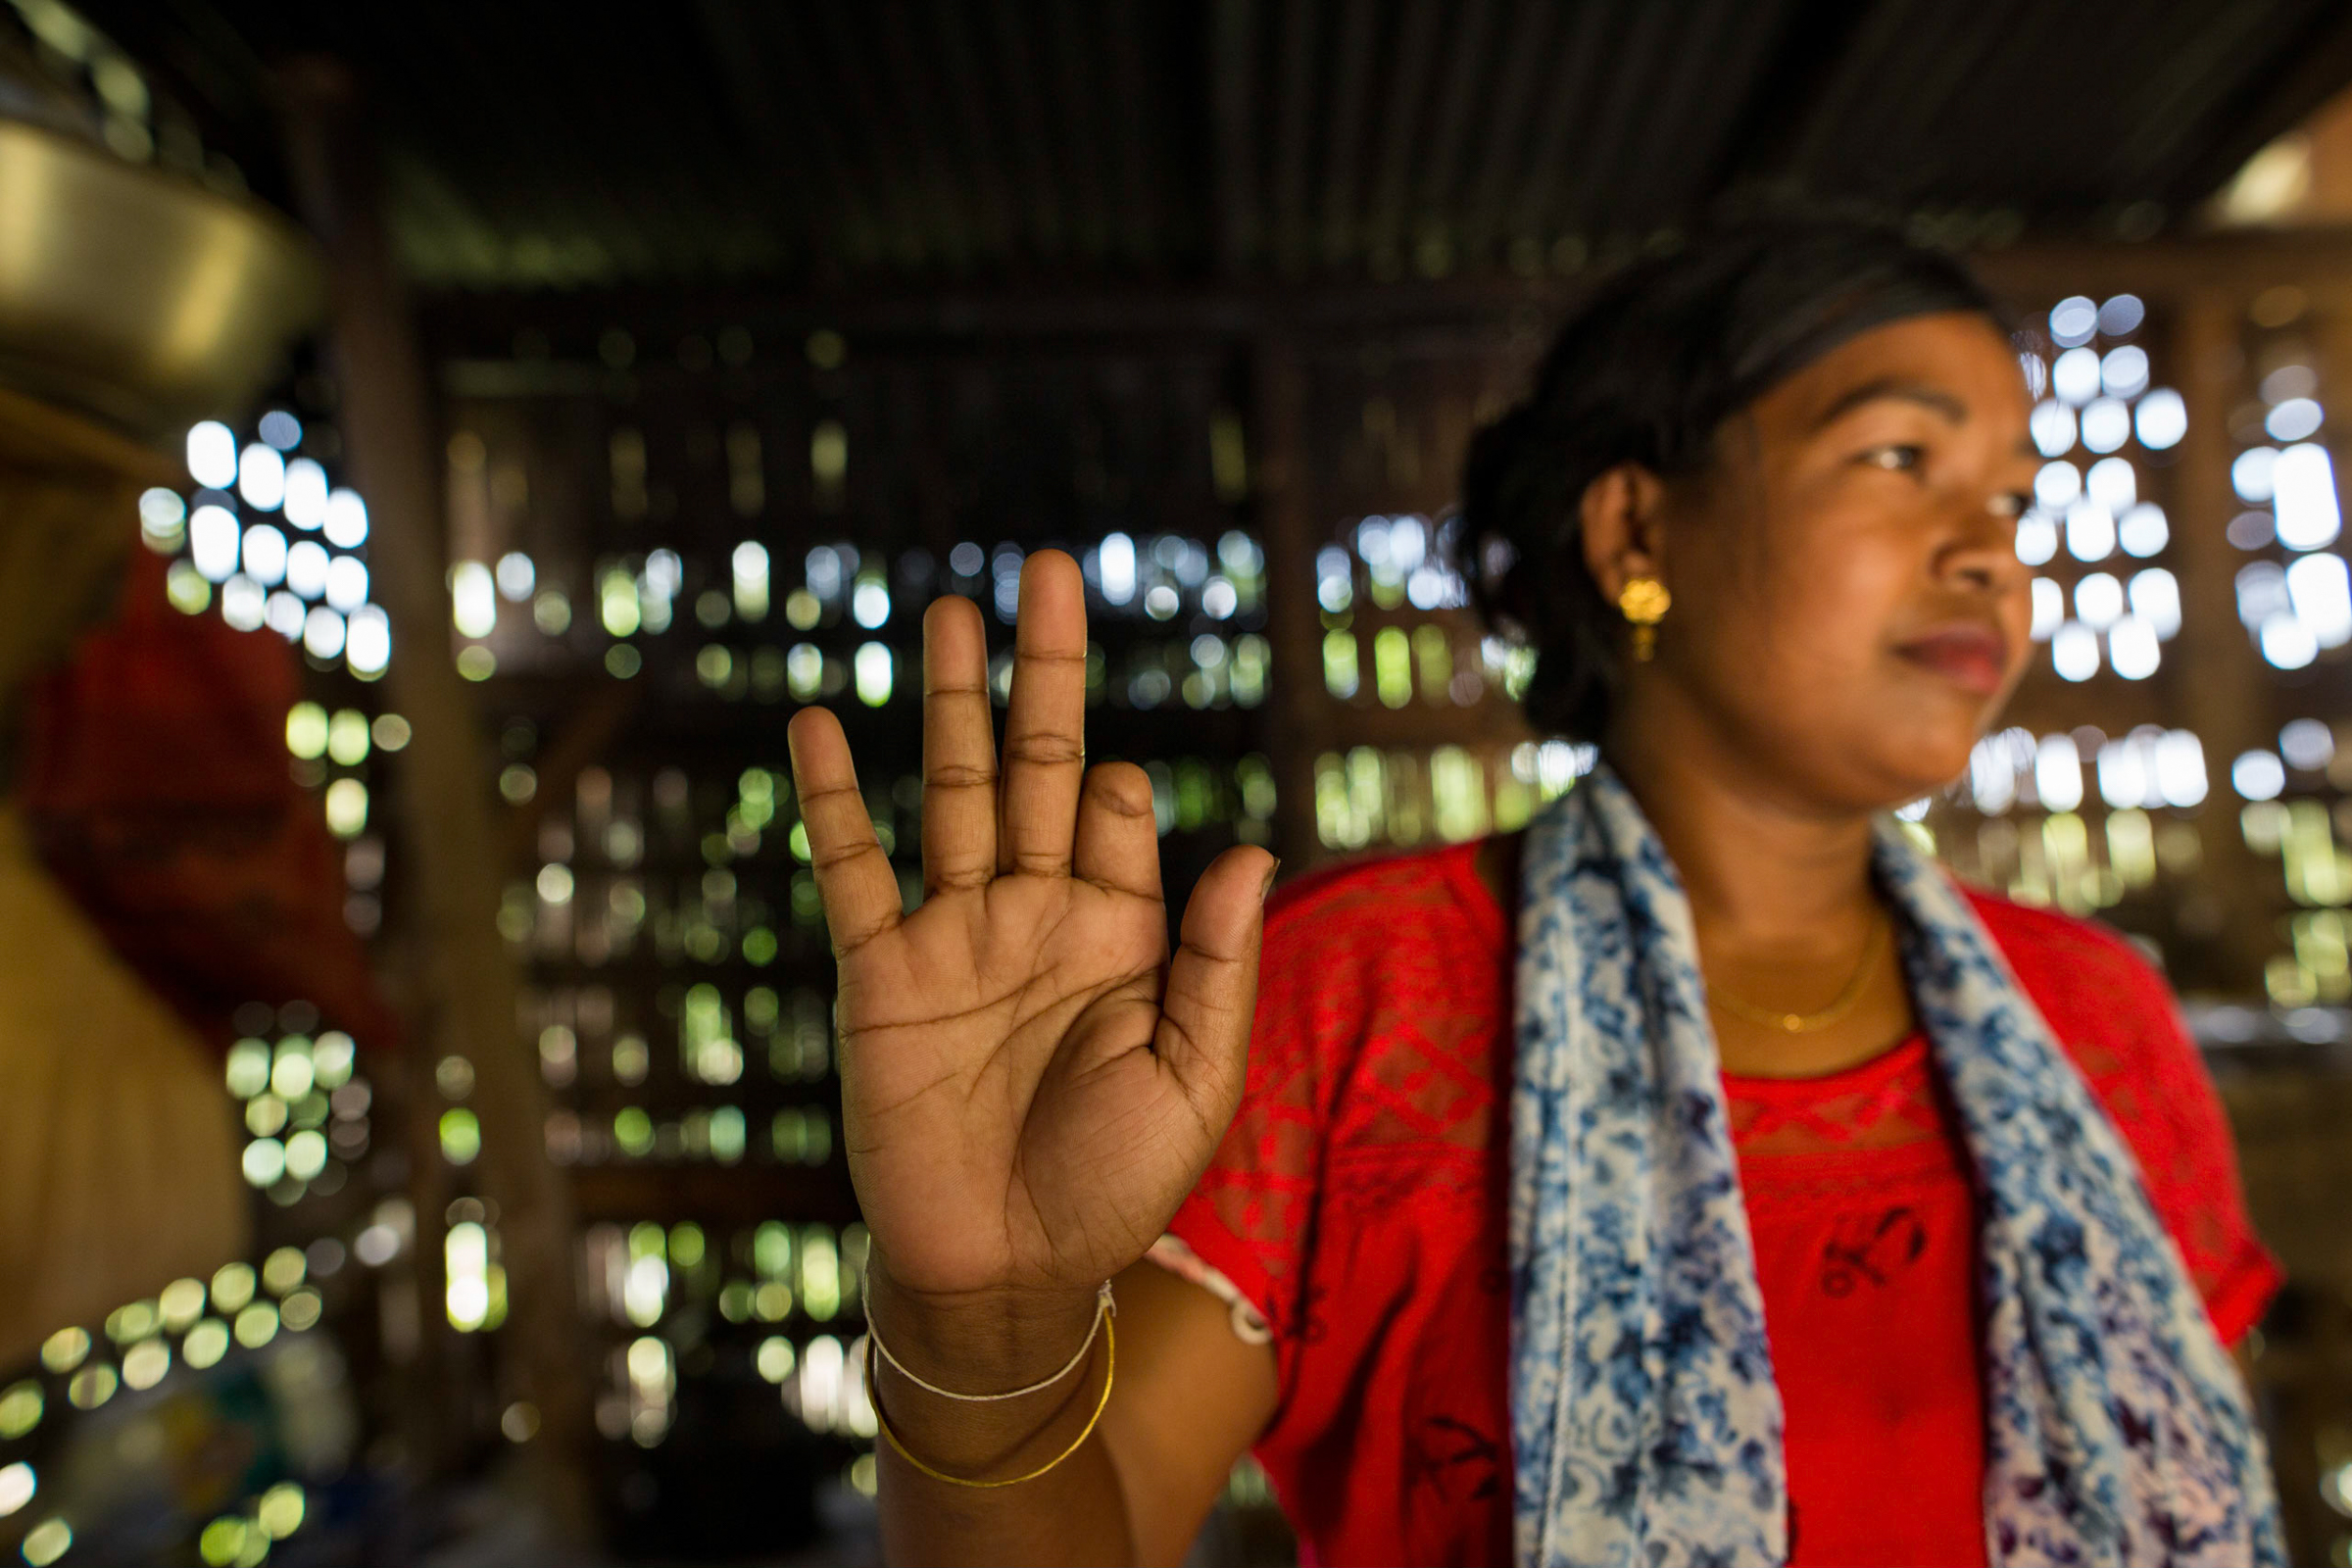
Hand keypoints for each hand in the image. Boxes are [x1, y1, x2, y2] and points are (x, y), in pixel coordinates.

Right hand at [787, 550, 1274, 1318]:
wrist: (1002, 1271)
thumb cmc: (1113, 1188)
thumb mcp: (1193, 1082)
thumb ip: (1216, 965)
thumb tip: (1251, 849)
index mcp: (1121, 934)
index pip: (1122, 815)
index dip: (1124, 793)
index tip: (1116, 800)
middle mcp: (1038, 914)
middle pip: (1041, 764)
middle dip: (1045, 672)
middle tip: (1050, 569)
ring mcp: (956, 936)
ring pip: (952, 791)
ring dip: (949, 702)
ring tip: (951, 609)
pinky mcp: (882, 974)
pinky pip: (853, 870)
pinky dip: (834, 798)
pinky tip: (818, 722)